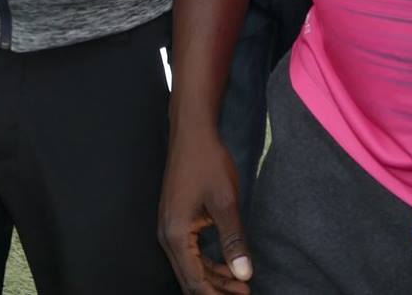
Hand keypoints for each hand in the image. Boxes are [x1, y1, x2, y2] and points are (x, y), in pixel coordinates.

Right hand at [157, 127, 252, 293]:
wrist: (192, 132)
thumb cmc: (208, 162)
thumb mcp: (226, 202)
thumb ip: (234, 240)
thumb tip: (244, 274)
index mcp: (176, 234)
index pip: (194, 281)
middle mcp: (167, 235)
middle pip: (189, 278)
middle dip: (216, 290)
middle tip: (244, 294)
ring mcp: (169, 227)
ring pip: (190, 267)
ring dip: (214, 278)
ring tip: (241, 284)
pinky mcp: (176, 220)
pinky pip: (190, 252)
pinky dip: (209, 262)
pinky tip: (228, 264)